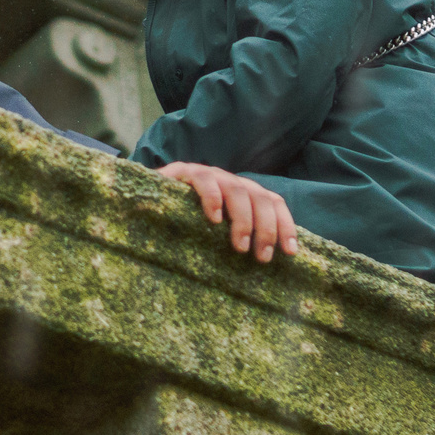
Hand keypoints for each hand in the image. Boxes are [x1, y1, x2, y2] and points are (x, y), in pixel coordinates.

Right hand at [154, 163, 298, 262]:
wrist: (144, 204)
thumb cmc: (183, 227)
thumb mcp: (216, 236)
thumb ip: (237, 239)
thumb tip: (268, 261)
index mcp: (243, 194)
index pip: (273, 202)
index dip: (285, 225)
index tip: (290, 252)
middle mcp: (230, 182)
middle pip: (261, 198)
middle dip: (266, 228)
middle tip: (262, 257)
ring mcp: (208, 175)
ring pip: (237, 190)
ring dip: (244, 220)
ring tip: (240, 247)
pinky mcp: (183, 172)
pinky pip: (203, 179)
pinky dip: (212, 198)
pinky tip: (213, 219)